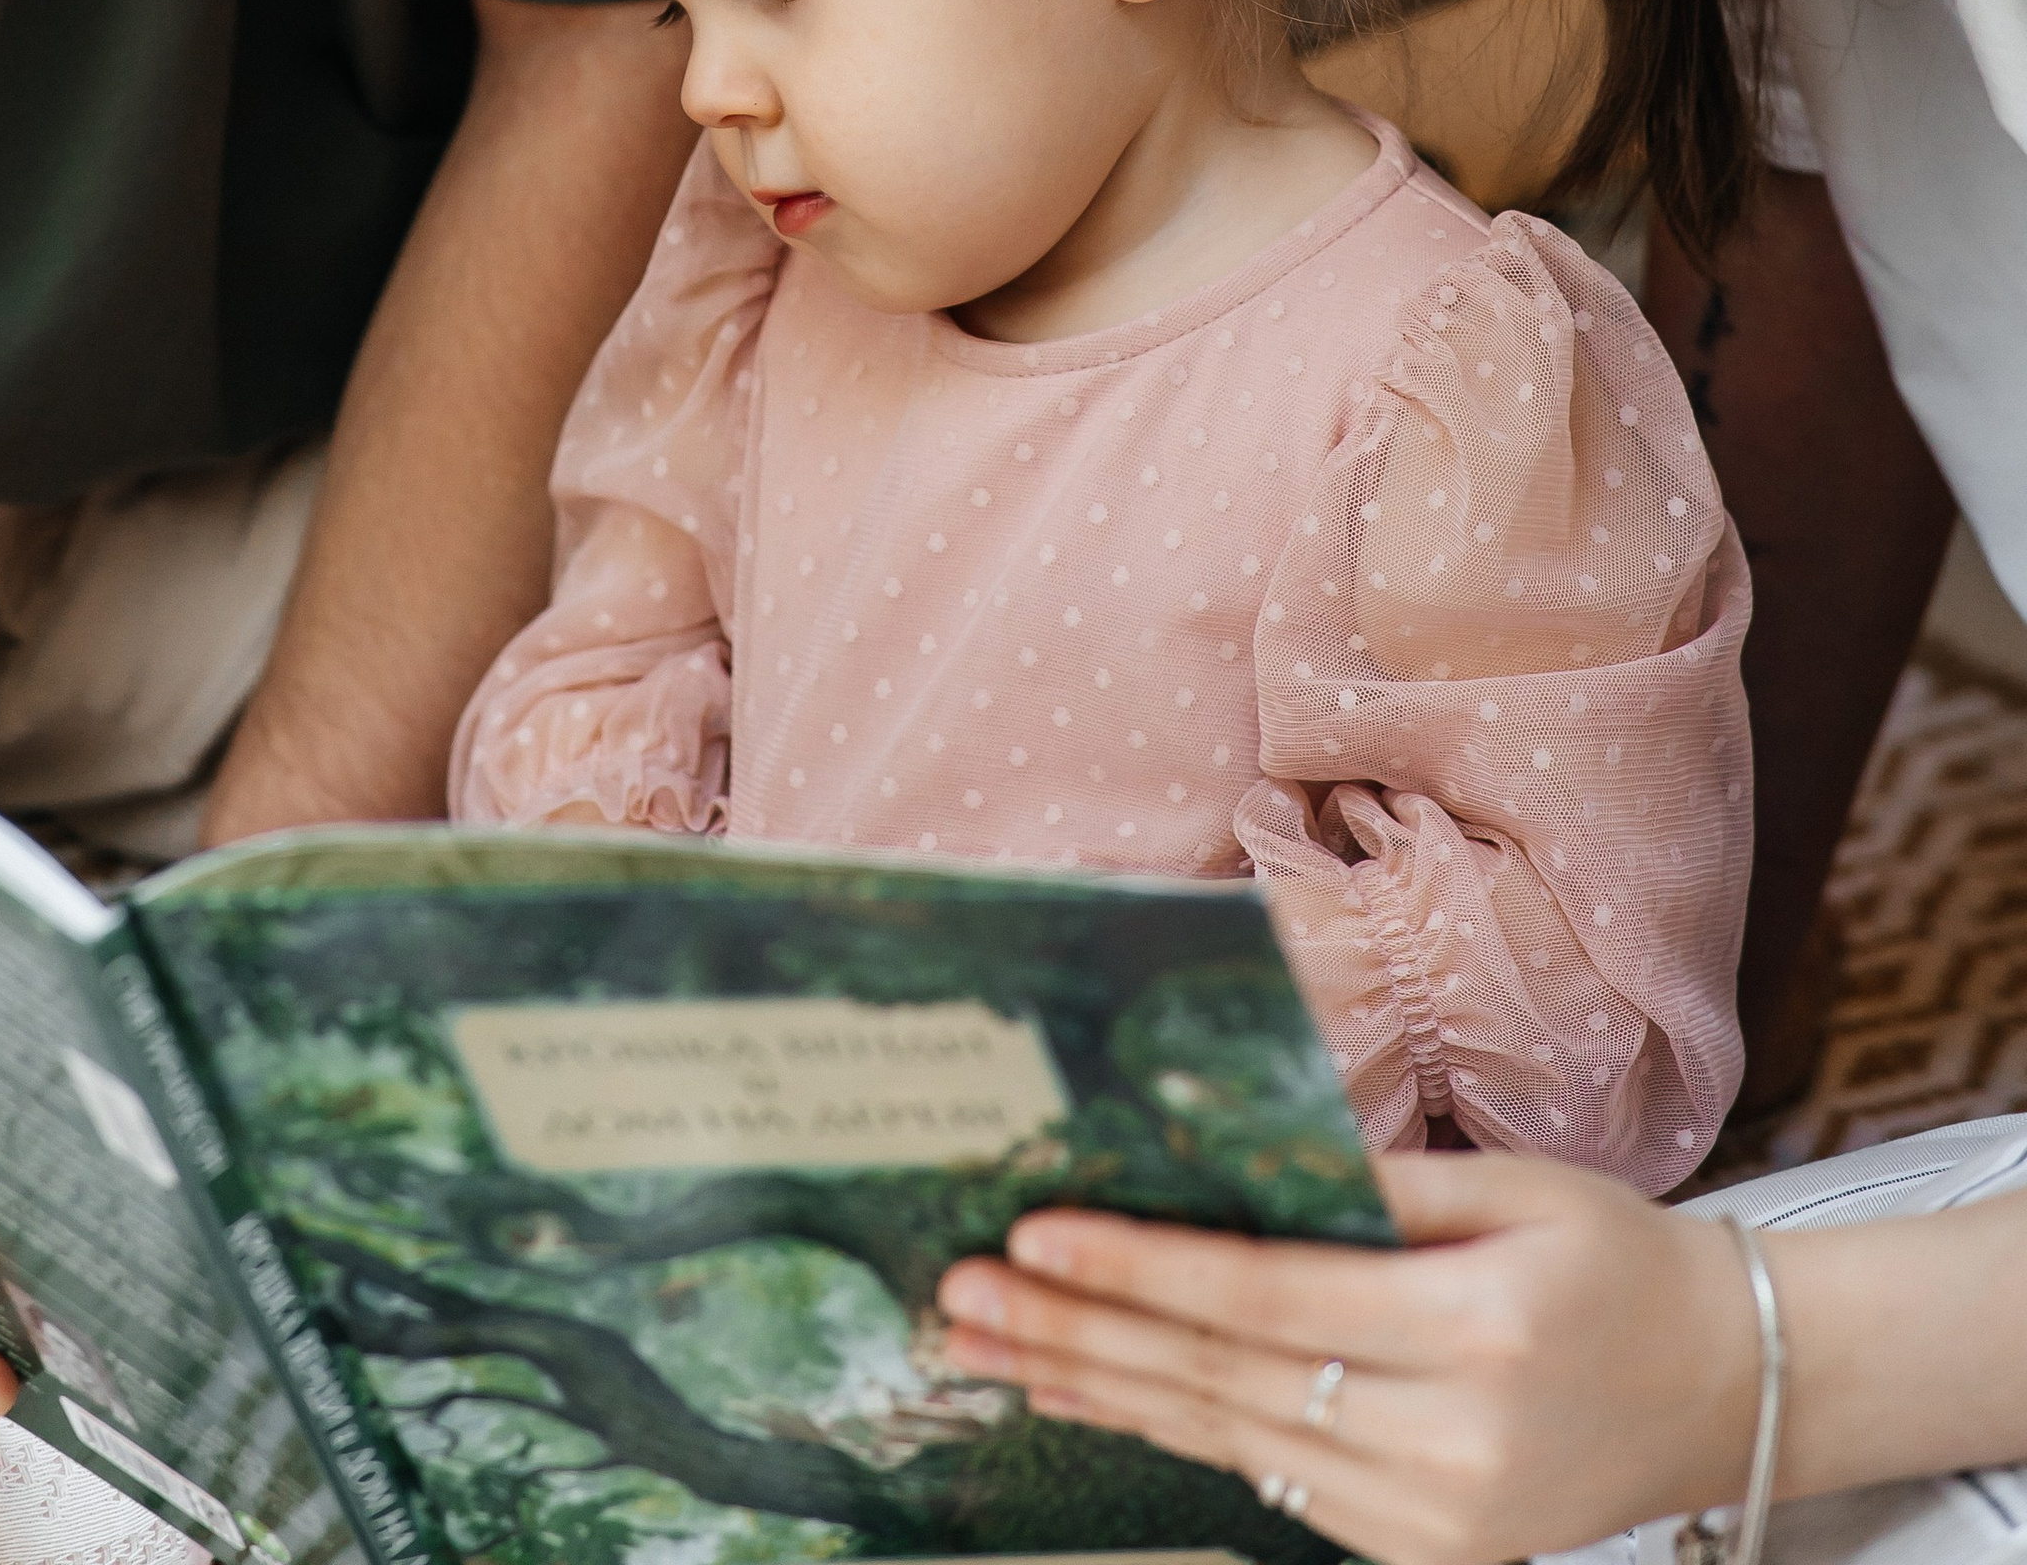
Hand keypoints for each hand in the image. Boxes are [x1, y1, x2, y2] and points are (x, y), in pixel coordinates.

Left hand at [937, 1152, 1762, 1564]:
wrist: (1721, 1388)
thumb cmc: (1612, 1257)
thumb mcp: (1509, 1186)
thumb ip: (1370, 1183)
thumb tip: (1221, 1156)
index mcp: (1480, 1330)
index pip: (1268, 1299)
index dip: (1143, 1271)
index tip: (1035, 1238)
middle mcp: (1454, 1446)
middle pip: (1226, 1384)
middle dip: (1080, 1338)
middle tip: (961, 1299)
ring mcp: (1438, 1522)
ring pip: (1232, 1445)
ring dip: (1101, 1392)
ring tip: (992, 1348)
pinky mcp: (1424, 1556)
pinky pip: (1274, 1483)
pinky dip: (1177, 1433)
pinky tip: (1099, 1392)